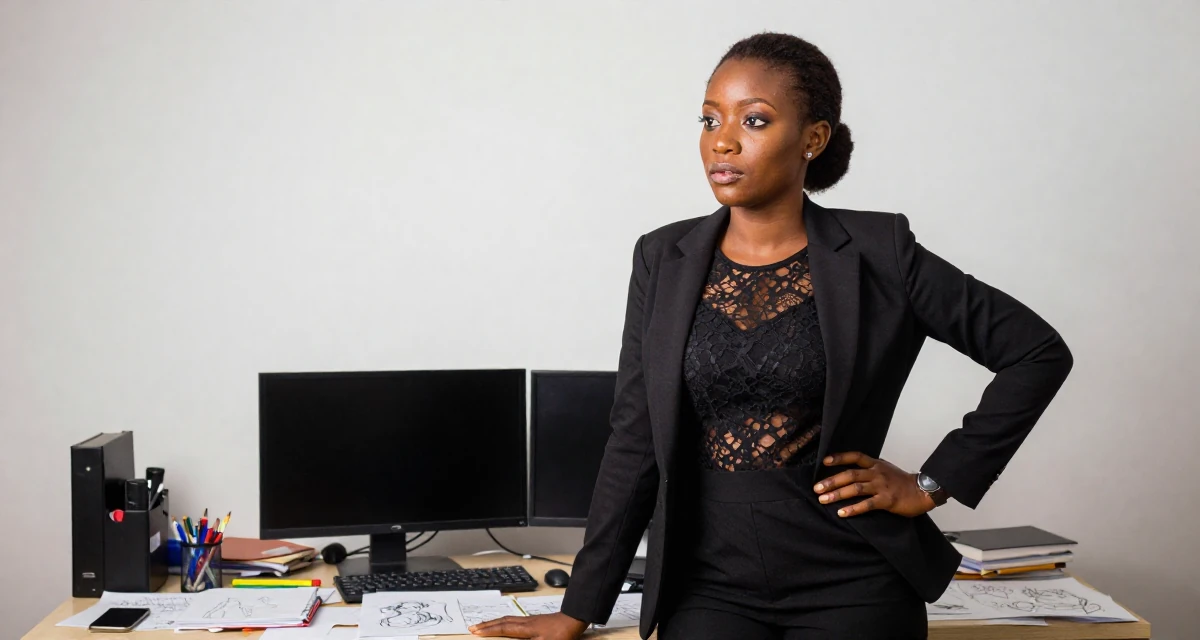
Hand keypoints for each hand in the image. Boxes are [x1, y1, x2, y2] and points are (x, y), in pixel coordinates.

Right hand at [469, 612, 589, 638]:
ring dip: (494, 622)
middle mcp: (526, 622)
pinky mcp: (536, 620)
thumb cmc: (563, 633)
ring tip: (484, 625)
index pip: (503, 628)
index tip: (475, 632)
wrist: (575, 618)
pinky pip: (514, 619)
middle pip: (502, 621)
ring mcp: (531, 620)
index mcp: (526, 628)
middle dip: (486, 625)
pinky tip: (506, 623)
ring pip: (508, 619)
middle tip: (473, 627)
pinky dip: (504, 621)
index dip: (488, 630)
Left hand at [812, 451, 936, 517]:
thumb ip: (869, 470)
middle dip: (832, 481)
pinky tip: (842, 513)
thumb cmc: (902, 482)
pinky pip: (867, 504)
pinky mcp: (887, 500)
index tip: (824, 461)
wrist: (923, 491)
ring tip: (823, 500)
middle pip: (850, 474)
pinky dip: (853, 509)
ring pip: (855, 488)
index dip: (839, 457)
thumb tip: (850, 473)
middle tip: (817, 488)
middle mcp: (877, 473)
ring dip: (837, 494)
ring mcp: (881, 486)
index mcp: (876, 464)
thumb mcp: (885, 469)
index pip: (855, 456)